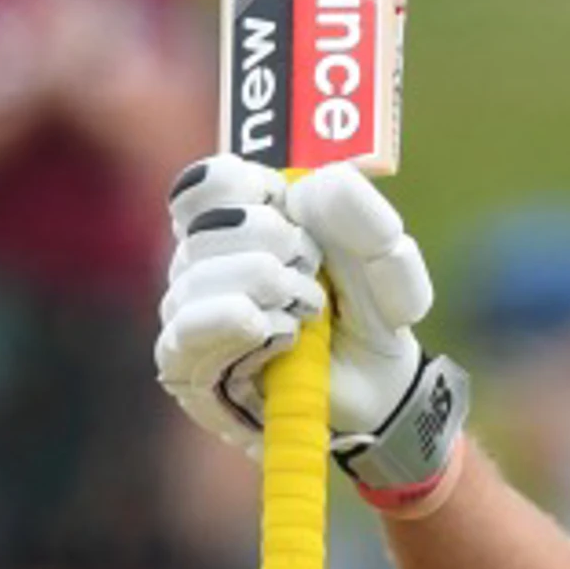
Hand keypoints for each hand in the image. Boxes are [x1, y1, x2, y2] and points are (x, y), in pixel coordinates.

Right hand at [153, 158, 466, 496]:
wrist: (376, 387)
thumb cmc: (369, 311)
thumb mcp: (385, 259)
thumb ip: (363, 216)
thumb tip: (319, 183)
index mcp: (238, 218)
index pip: (207, 182)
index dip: (250, 188)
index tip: (292, 210)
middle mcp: (201, 261)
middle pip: (205, 225)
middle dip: (275, 242)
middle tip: (311, 272)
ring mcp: (188, 312)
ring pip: (196, 276)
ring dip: (267, 288)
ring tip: (307, 313)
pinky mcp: (184, 366)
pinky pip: (184, 329)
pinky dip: (235, 323)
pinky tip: (276, 333)